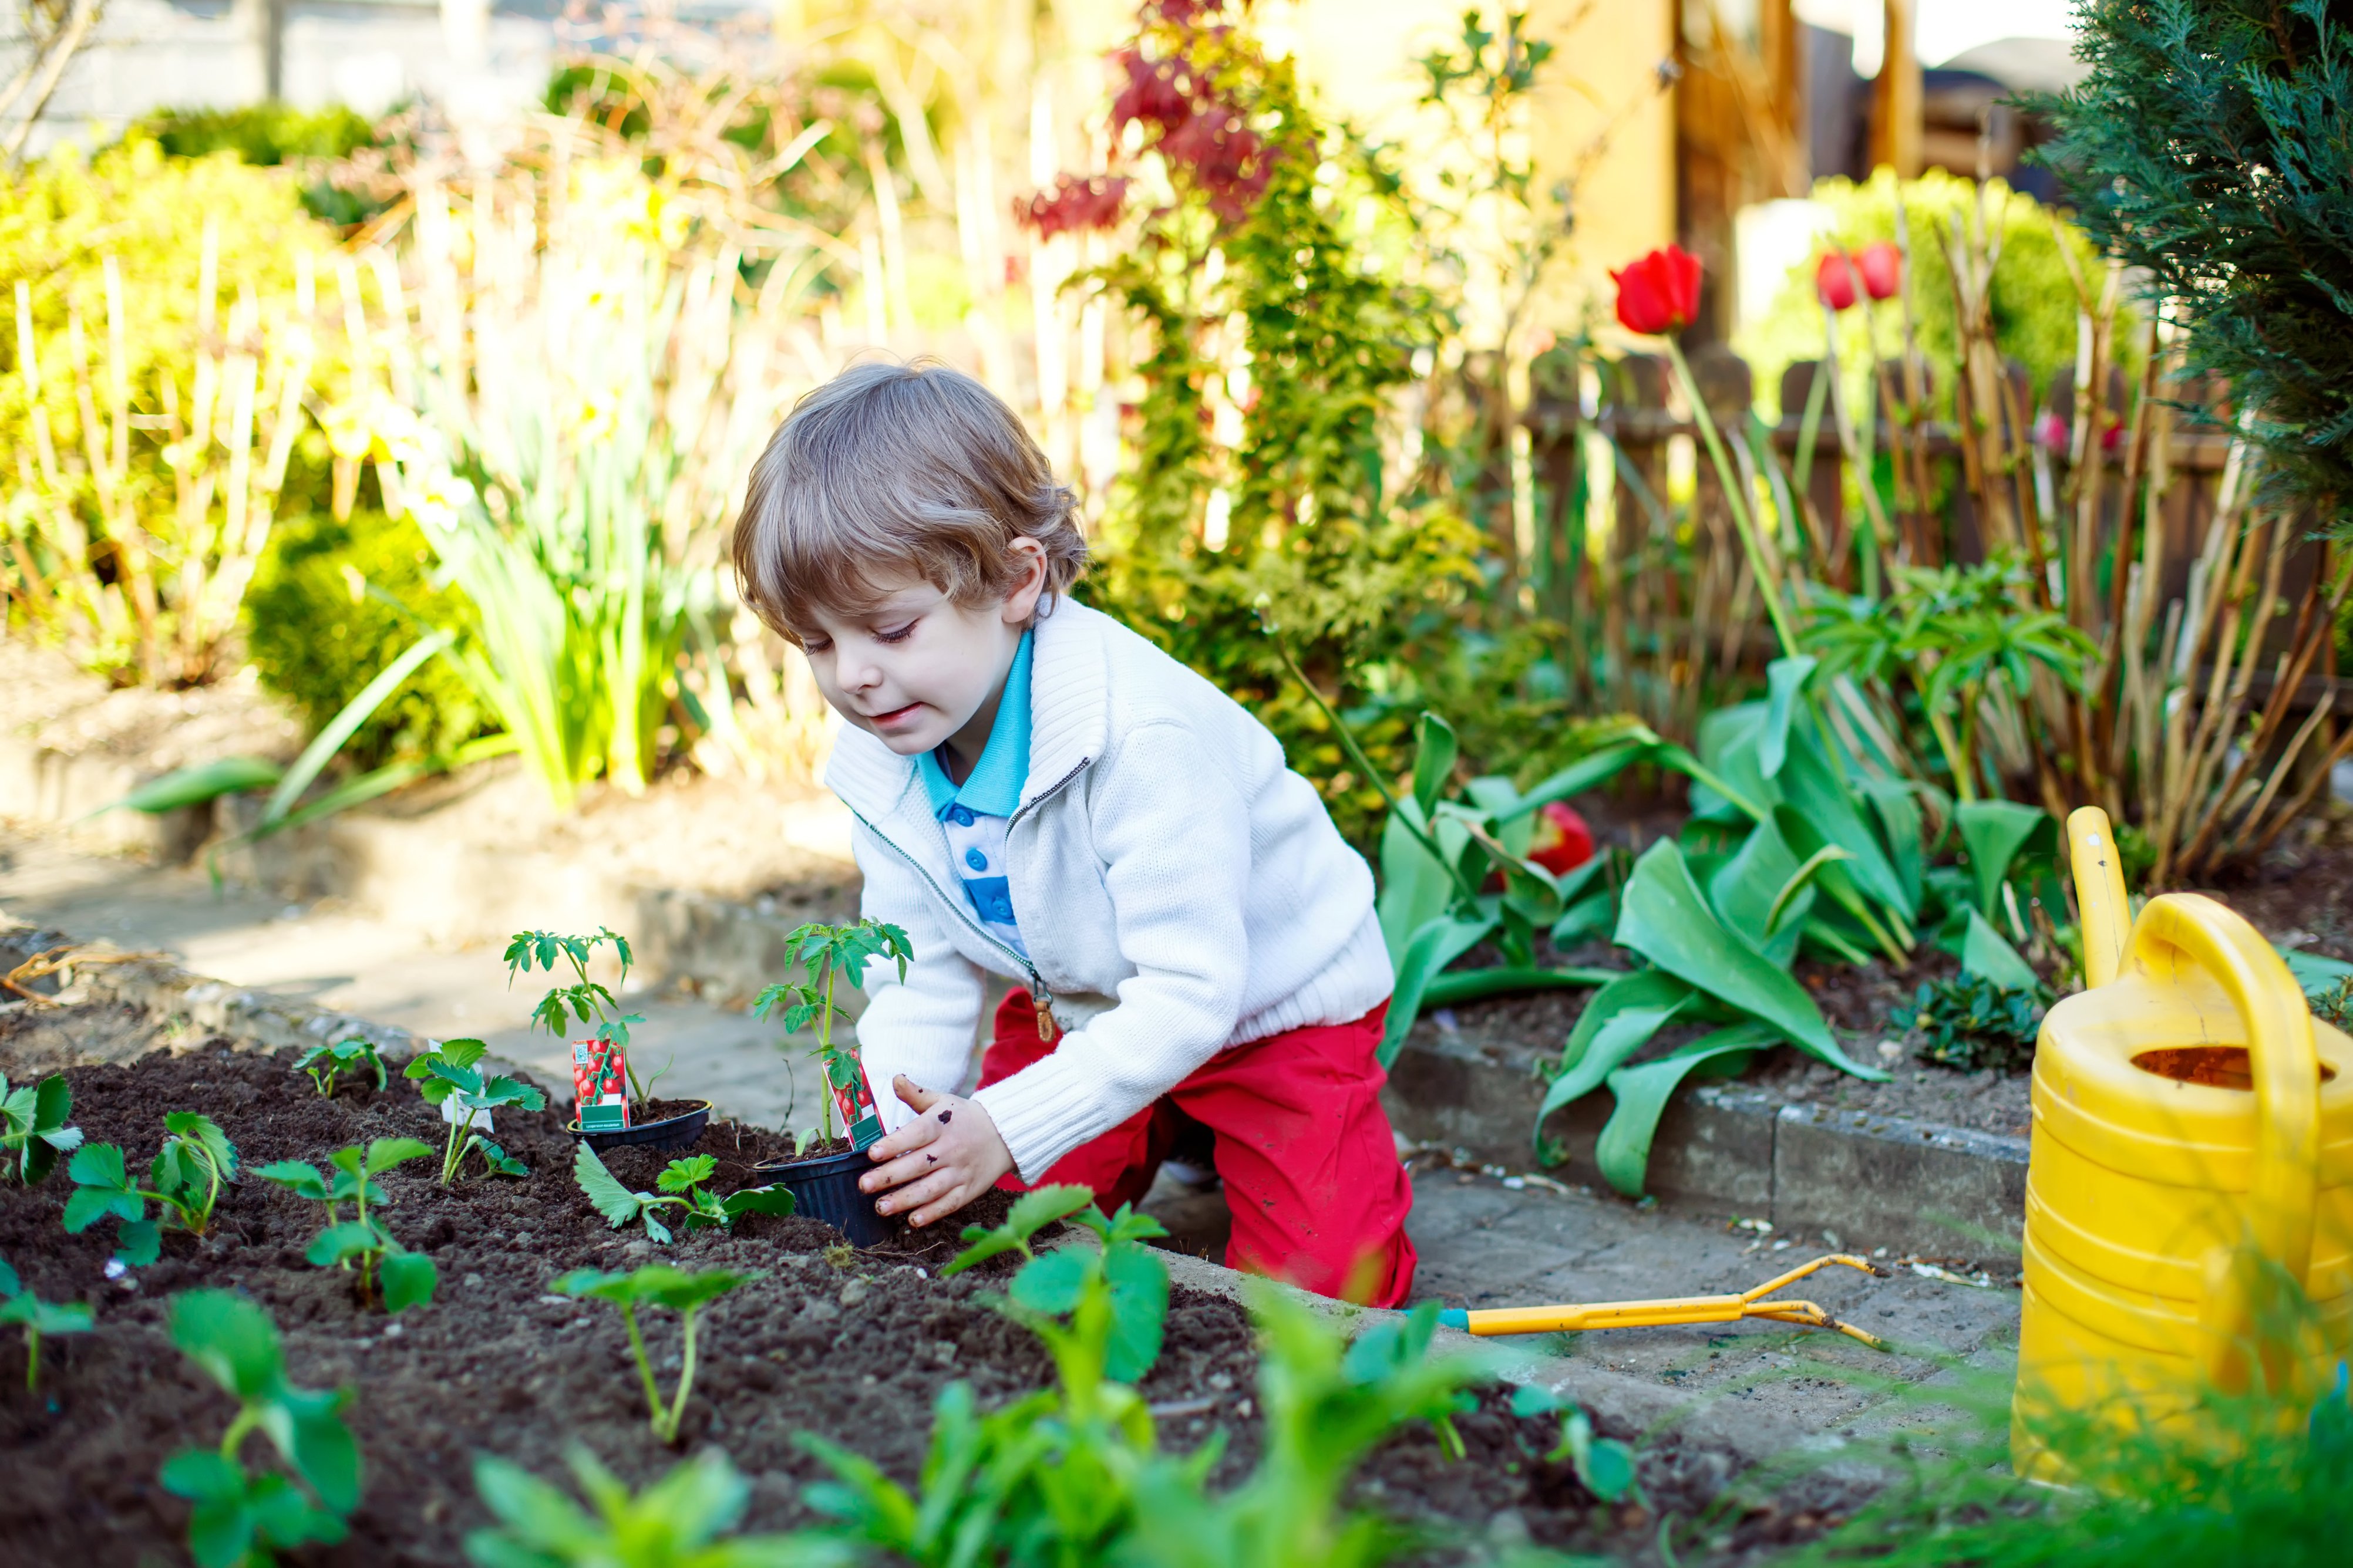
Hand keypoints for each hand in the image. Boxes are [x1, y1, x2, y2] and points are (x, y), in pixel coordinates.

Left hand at [858, 1075, 1014, 1226]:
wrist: (1004, 1134)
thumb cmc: (963, 1117)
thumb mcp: (942, 1101)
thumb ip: (916, 1094)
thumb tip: (896, 1079)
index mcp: (942, 1125)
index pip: (916, 1134)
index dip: (894, 1144)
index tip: (872, 1153)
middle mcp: (951, 1149)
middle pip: (918, 1165)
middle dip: (889, 1177)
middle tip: (864, 1185)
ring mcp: (961, 1172)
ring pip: (931, 1189)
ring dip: (905, 1200)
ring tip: (881, 1207)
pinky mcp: (969, 1190)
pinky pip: (949, 1204)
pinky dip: (932, 1213)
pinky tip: (912, 1220)